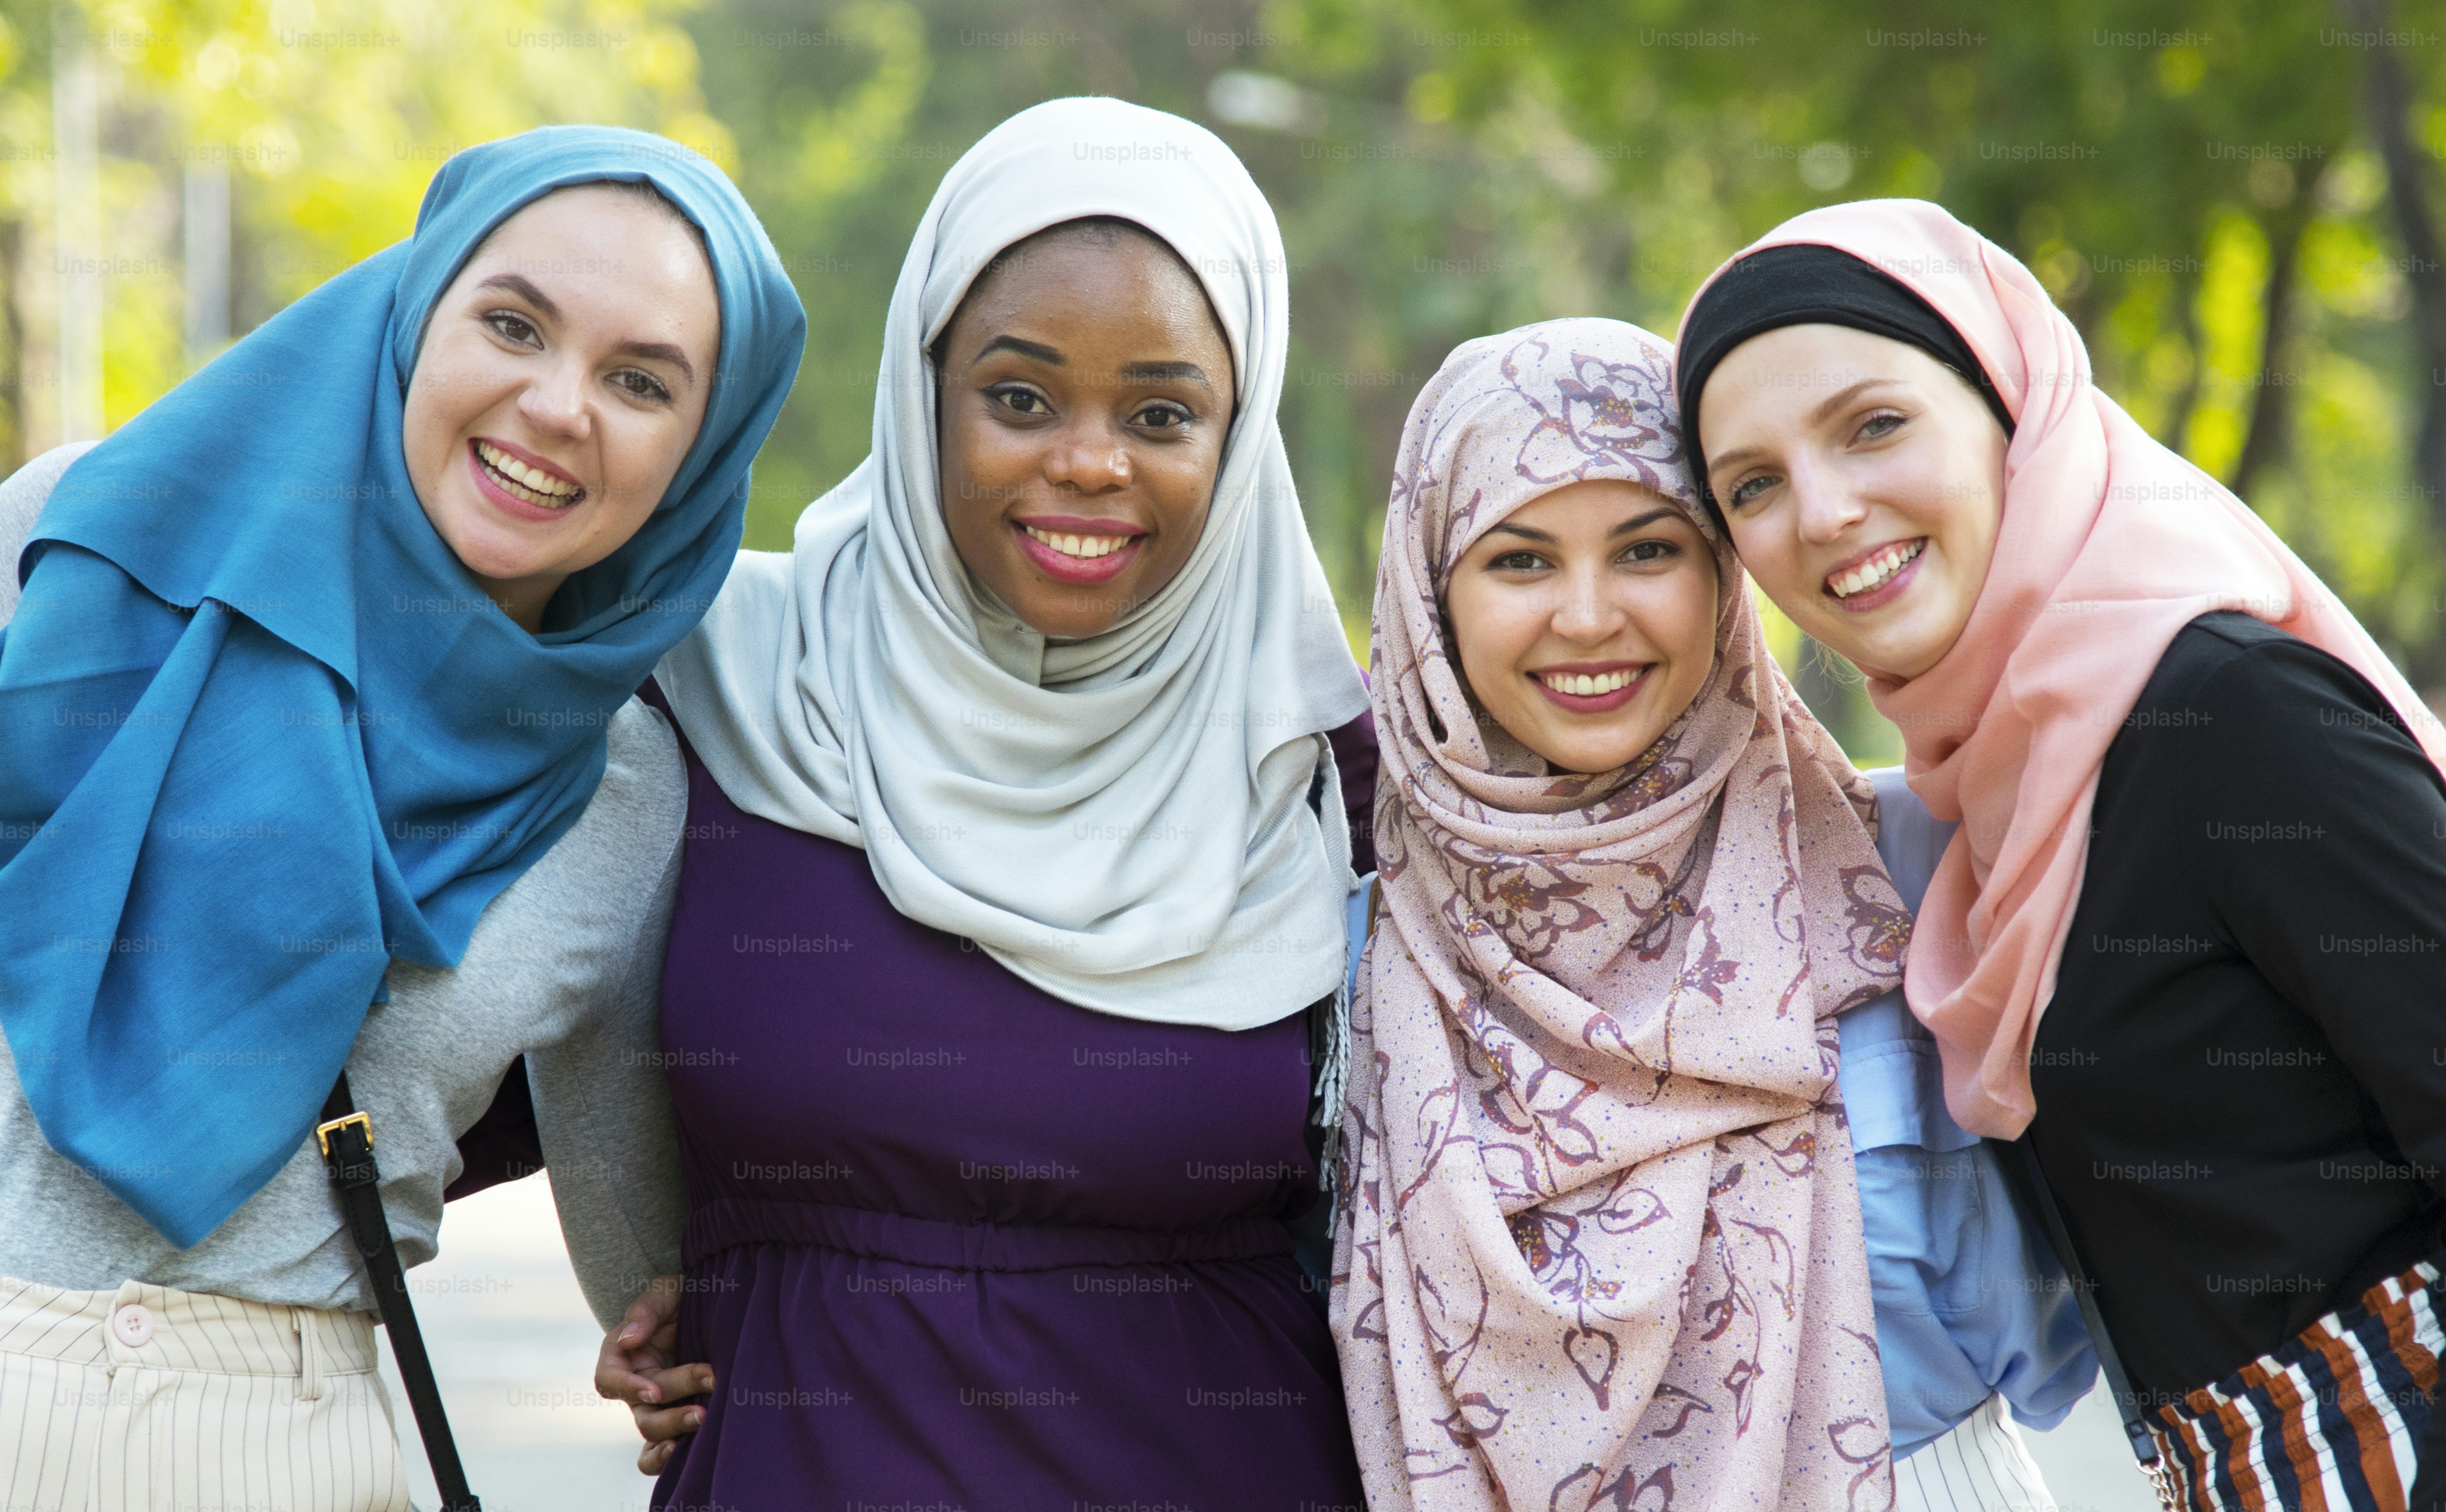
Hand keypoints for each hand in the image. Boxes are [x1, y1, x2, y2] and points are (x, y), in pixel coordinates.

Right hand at [593, 1274, 715, 1475]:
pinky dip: (665, 1458)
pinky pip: (658, 1450)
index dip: (628, 1388)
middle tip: (712, 1381)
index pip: (609, 1380)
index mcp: (622, 1356)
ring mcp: (654, 1405)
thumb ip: (646, 1311)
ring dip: (677, 1428)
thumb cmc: (681, 1296)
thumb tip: (628, 1340)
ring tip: (706, 1417)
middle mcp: (635, 1385)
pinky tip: (687, 1453)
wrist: (710, 1305)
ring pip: (653, 1433)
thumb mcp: (665, 1291)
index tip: (654, 1390)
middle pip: (643, 1410)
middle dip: (675, 1400)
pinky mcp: (674, 1415)